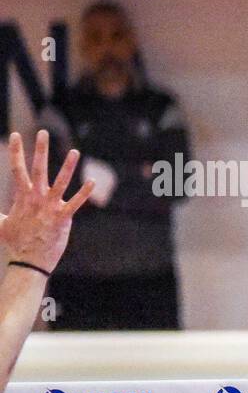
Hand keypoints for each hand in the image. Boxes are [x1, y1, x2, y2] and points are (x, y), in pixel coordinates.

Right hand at [0, 130, 94, 271]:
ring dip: (68, 166)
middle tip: (43, 132)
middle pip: (38, 168)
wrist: (28, 261)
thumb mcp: (0, 224)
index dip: (15, 151)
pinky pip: (76, 203)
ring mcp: (50, 207)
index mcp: (22, 197)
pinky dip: (84, 192)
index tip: (15, 135)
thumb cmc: (15, 243)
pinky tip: (93, 181)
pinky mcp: (63, 218)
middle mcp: (36, 198)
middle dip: (40, 149)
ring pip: (60, 182)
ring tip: (75, 151)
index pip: (17, 169)